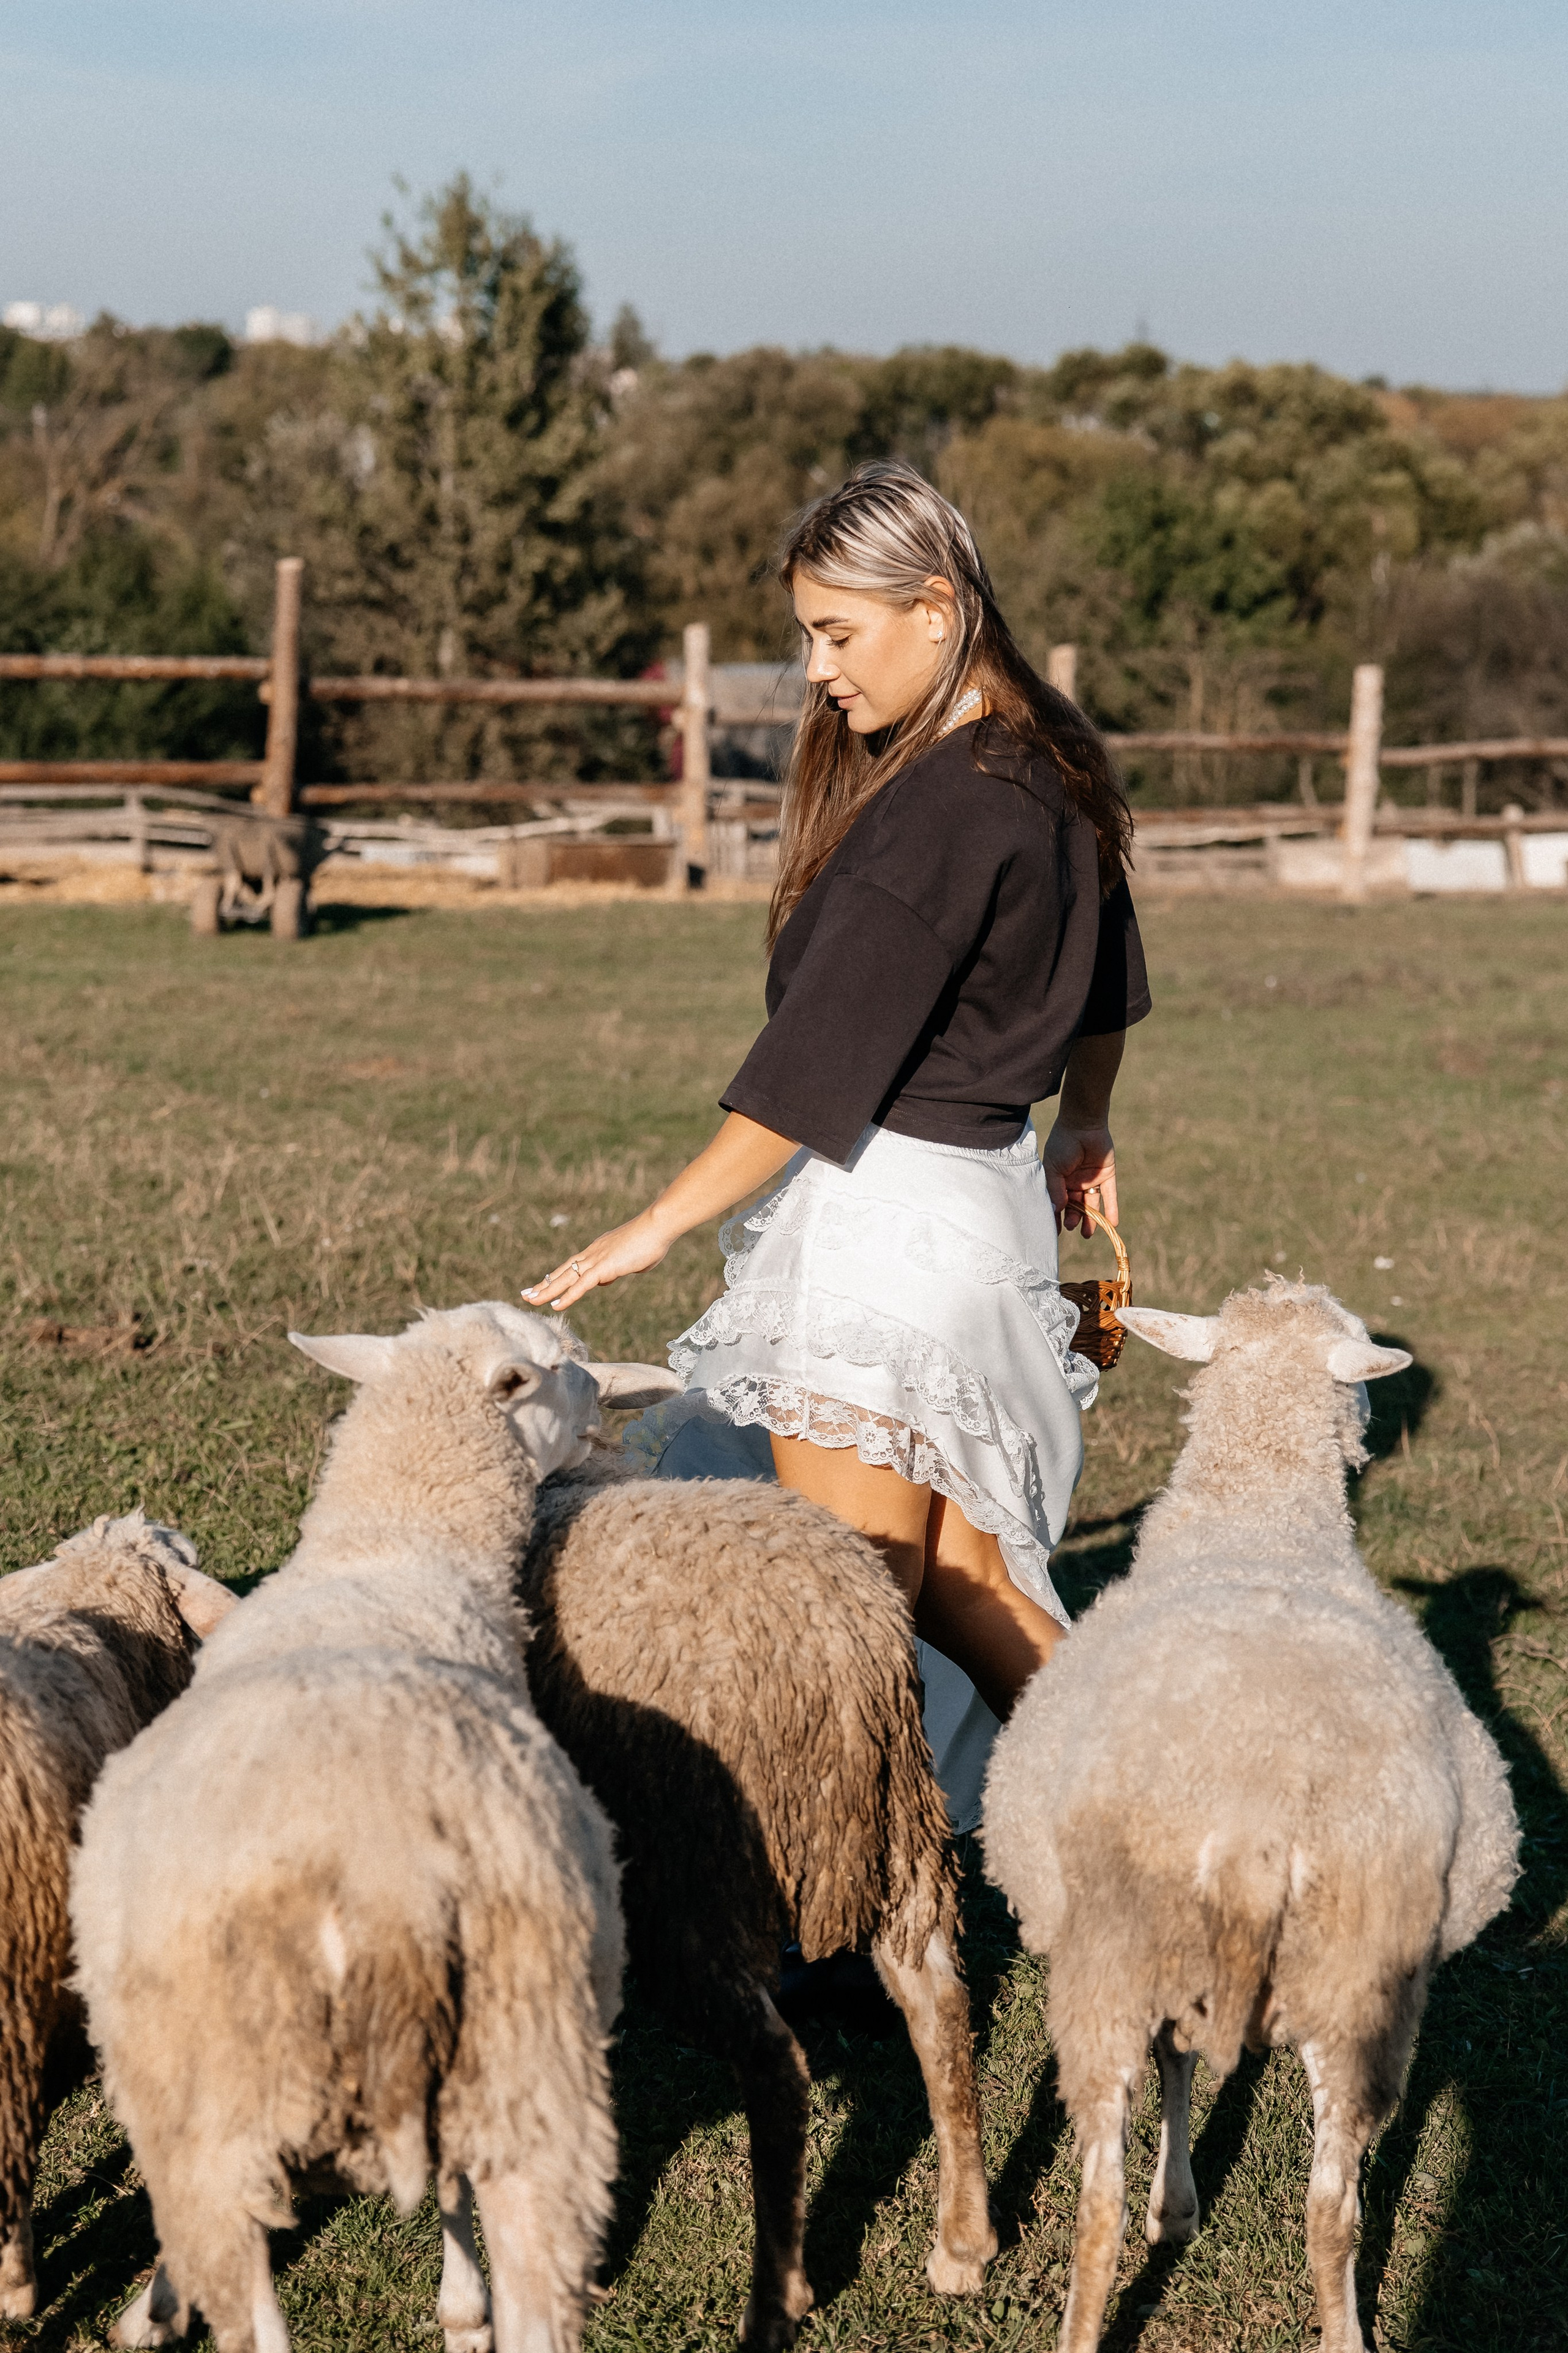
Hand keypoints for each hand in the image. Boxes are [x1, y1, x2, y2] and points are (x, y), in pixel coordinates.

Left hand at [523, 1210, 670, 1312]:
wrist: (659, 1226)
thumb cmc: (654, 1239)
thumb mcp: (634, 1258)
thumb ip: (623, 1266)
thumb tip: (616, 1273)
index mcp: (600, 1250)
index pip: (574, 1265)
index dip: (559, 1276)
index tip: (546, 1284)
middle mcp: (593, 1253)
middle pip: (563, 1270)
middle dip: (544, 1284)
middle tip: (527, 1294)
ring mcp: (597, 1259)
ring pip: (566, 1278)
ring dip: (546, 1291)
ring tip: (530, 1300)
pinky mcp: (604, 1267)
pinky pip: (581, 1285)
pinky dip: (567, 1296)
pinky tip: (555, 1306)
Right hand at [1040, 1119, 1117, 1234]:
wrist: (1083, 1124)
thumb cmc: (1062, 1144)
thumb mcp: (1053, 1168)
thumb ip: (1055, 1189)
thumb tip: (1056, 1210)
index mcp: (1059, 1181)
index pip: (1057, 1203)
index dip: (1056, 1217)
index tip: (1055, 1232)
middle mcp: (1075, 1183)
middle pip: (1075, 1207)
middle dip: (1074, 1219)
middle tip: (1072, 1227)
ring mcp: (1091, 1180)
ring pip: (1091, 1204)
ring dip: (1090, 1219)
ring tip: (1088, 1234)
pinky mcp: (1107, 1176)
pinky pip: (1110, 1195)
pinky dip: (1112, 1209)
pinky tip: (1113, 1223)